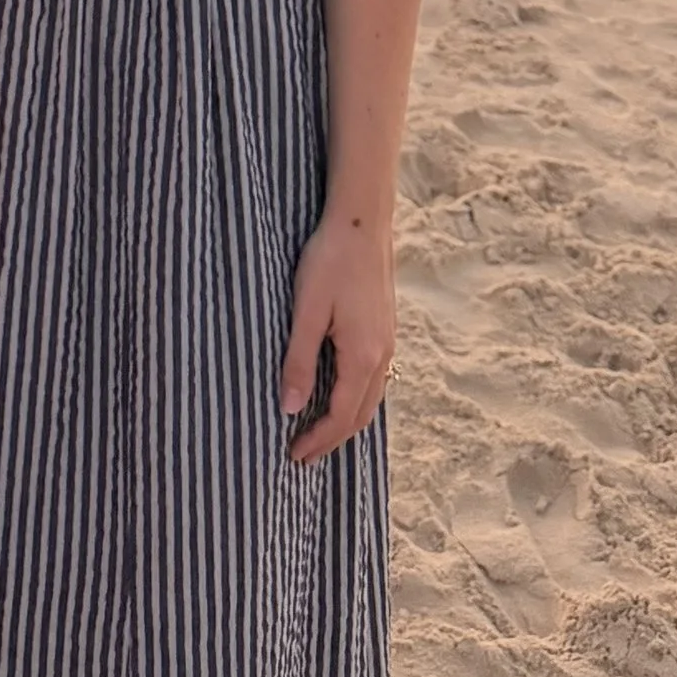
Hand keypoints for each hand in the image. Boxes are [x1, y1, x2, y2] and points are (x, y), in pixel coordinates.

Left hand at [279, 202, 395, 464]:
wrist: (362, 221)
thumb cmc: (330, 261)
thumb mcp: (307, 310)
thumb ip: (299, 360)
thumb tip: (290, 408)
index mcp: (363, 356)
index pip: (341, 416)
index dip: (318, 440)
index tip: (292, 455)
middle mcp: (382, 355)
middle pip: (360, 415)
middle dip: (332, 439)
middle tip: (302, 455)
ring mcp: (387, 342)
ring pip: (370, 398)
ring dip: (345, 421)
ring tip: (318, 432)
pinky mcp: (384, 328)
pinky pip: (373, 379)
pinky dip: (355, 399)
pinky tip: (338, 393)